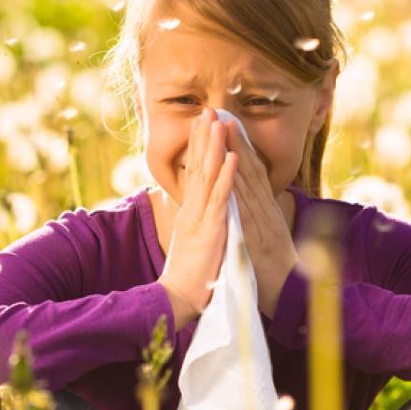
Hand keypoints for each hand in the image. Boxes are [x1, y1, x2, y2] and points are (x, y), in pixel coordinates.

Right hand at [158, 107, 238, 329]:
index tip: (202, 124)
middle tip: (207, 110)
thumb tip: (199, 211)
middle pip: (198, 167)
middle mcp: (192, 210)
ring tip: (219, 122)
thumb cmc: (189, 276)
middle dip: (203, 137)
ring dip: (214, 147)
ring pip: (208, 176)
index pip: (194, 173)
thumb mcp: (193, 243)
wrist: (178, 299)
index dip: (199, 147)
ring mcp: (200, 218)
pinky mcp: (210, 230)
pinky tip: (232, 157)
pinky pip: (221, 199)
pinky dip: (227, 176)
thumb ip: (197, 223)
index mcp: (190, 212)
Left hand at [223, 118, 299, 319]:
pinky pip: (246, 208)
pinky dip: (239, 188)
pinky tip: (231, 169)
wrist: (290, 297)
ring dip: (235, 153)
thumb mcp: (266, 239)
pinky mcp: (258, 237)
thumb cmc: (275, 272)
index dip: (239, 147)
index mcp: (266, 210)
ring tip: (223, 128)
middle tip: (221, 112)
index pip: (251, 172)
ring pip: (248, 182)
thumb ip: (259, 219)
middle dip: (235, 139)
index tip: (226, 123)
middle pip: (249, 169)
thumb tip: (249, 204)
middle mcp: (266, 210)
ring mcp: (263, 221)